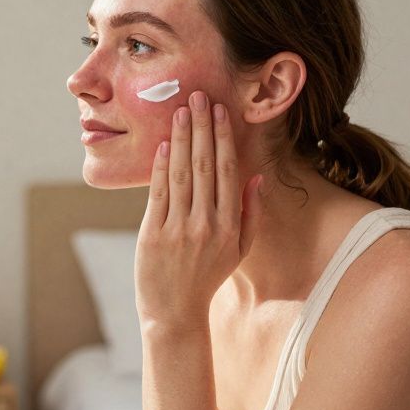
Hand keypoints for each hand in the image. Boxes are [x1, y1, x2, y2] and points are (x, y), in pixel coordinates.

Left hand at [135, 91, 262, 328]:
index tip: (221, 112)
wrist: (175, 312)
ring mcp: (178, 229)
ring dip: (181, 139)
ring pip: (181, 174)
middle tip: (199, 97)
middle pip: (204, 166)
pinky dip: (160, 167)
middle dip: (202, 128)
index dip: (224, 139)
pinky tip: (162, 144)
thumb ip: (250, 214)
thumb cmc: (206, 277)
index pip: (227, 172)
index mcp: (229, 226)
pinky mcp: (153, 235)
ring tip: (180, 111)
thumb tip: (256, 177)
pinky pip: (159, 194)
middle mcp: (206, 225)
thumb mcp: (238, 250)